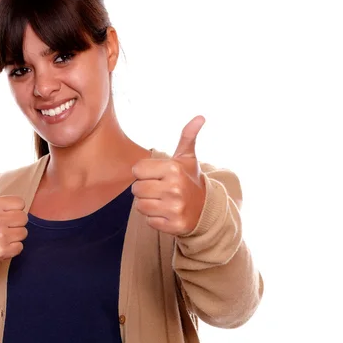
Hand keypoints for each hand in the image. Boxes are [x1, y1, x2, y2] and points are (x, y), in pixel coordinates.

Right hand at [0, 162, 27, 266]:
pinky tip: (1, 245)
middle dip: (15, 222)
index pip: (20, 203)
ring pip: (23, 232)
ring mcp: (0, 236)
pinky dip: (13, 248)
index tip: (2, 214)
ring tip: (1, 236)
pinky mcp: (2, 251)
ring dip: (15, 235)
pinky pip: (20, 247)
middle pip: (24, 218)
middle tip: (2, 226)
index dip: (13, 209)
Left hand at [131, 115, 206, 235]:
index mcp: (173, 169)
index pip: (137, 170)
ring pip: (140, 206)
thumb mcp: (187, 158)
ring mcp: (174, 208)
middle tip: (160, 189)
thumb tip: (200, 117)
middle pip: (136, 189)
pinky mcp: (173, 225)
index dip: (144, 173)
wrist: (206, 209)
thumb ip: (188, 137)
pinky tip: (167, 213)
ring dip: (148, 205)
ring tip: (163, 201)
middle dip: (145, 189)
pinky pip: (149, 221)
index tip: (158, 175)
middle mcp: (174, 188)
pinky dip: (155, 219)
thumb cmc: (190, 180)